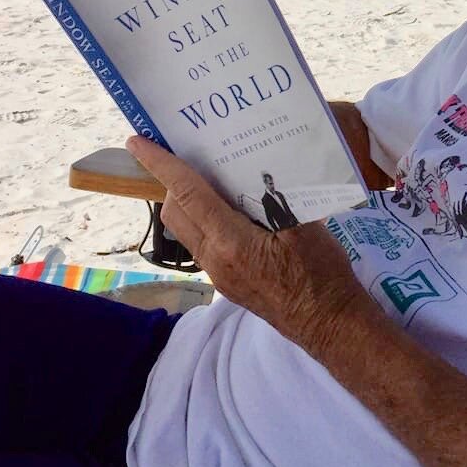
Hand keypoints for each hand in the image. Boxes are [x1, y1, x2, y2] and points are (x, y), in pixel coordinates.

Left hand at [127, 137, 372, 358]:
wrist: (329, 324)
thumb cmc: (321, 274)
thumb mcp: (306, 228)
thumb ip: (277, 198)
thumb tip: (259, 168)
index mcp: (230, 242)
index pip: (187, 193)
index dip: (161, 164)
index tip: (138, 142)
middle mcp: (214, 259)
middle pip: (176, 212)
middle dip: (172, 180)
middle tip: (188, 154)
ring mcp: (218, 275)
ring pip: (187, 230)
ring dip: (188, 201)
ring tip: (212, 177)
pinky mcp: (227, 282)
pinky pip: (203, 243)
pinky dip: (206, 219)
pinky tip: (234, 209)